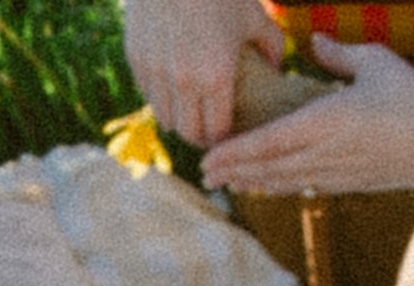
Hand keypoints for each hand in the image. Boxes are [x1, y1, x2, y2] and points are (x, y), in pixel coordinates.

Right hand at [124, 0, 278, 147]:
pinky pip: (147, 94)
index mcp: (216, 78)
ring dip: (179, 120)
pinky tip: (172, 91)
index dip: (224, 142)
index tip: (230, 139)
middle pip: (190, 134)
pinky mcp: (135, 56)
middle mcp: (184, 82)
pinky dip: (160, 97)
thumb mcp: (253, 16)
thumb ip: (272, 47)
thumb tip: (277, 71)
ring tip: (191, 115)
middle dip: (201, 137)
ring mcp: (156, 70)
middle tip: (210, 134)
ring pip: (165, 118)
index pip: (217, 134)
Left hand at [200, 48, 413, 192]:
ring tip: (229, 183)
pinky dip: (282, 186)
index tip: (209, 157)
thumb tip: (313, 43)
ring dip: (255, 183)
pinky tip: (268, 186)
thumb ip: (339, 54)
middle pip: (269, 167)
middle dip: (235, 172)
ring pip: (285, 182)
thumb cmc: (413, 98)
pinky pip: (307, 186)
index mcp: (326, 122)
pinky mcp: (351, 183)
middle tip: (205, 175)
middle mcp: (326, 154)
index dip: (235, 151)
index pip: (268, 141)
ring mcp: (338, 173)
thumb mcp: (375, 61)